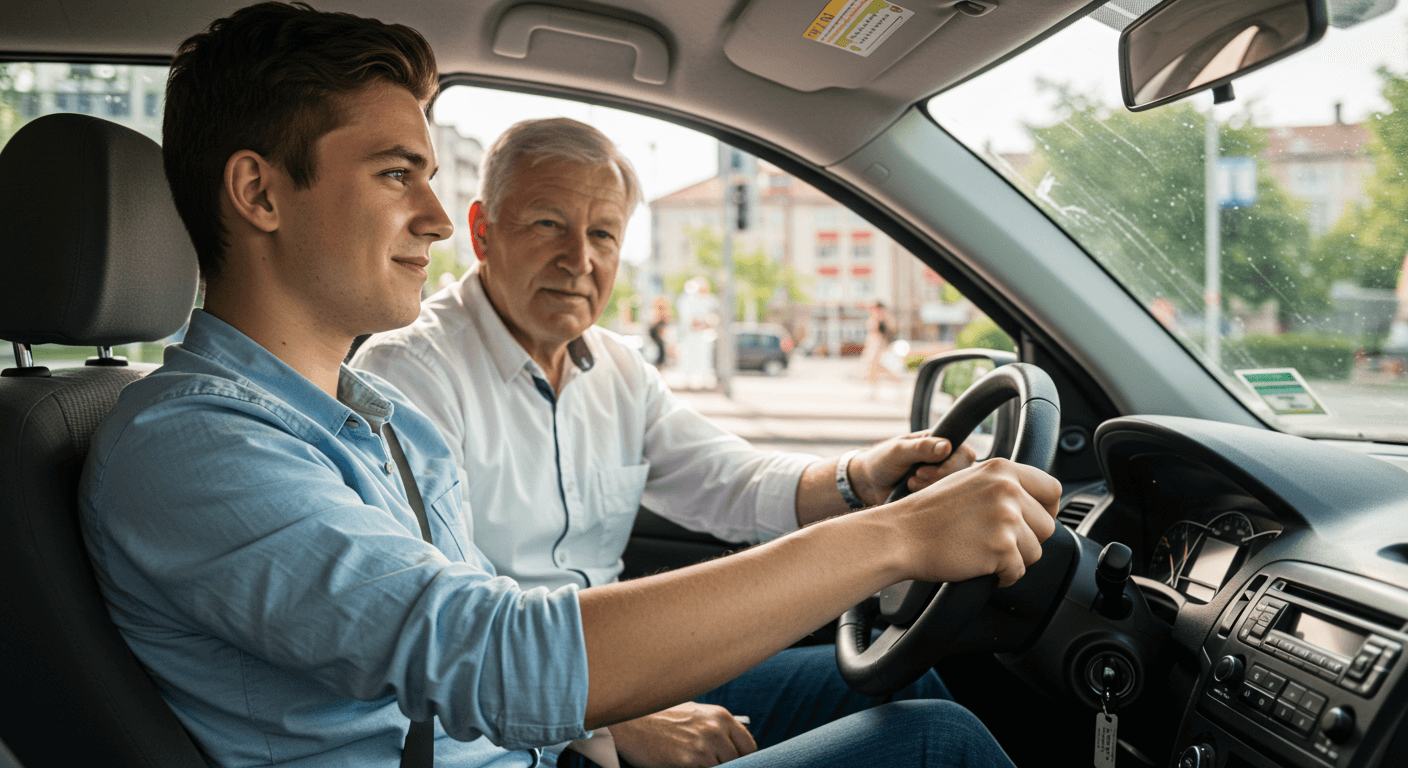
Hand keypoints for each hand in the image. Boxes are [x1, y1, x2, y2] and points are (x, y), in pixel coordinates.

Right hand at [609, 702, 756, 767]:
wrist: (630, 724)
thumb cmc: (659, 719)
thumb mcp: (693, 714)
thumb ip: (715, 728)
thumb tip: (731, 748)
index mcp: (721, 716)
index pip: (749, 745)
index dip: (745, 758)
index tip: (738, 764)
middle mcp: (716, 729)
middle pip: (739, 761)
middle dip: (728, 766)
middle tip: (712, 764)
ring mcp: (704, 746)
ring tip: (698, 764)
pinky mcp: (690, 761)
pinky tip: (688, 766)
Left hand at [847, 431, 977, 506]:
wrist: (868, 484)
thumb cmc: (882, 461)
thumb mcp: (898, 451)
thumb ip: (920, 448)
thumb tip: (946, 446)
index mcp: (940, 443)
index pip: (964, 454)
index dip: (950, 466)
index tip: (924, 470)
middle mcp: (946, 462)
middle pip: (962, 475)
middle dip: (937, 479)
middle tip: (916, 475)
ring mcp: (942, 480)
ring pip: (953, 491)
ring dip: (930, 489)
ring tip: (910, 483)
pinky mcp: (935, 496)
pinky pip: (942, 503)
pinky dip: (928, 501)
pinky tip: (912, 494)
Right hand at [886, 457, 1060, 587]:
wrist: (900, 536)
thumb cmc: (927, 514)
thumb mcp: (968, 481)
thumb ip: (1002, 485)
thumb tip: (1033, 502)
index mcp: (1002, 470)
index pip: (1052, 489)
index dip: (1046, 510)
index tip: (1033, 521)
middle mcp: (1008, 489)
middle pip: (1047, 525)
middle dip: (1027, 539)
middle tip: (996, 540)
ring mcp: (1006, 518)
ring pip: (1036, 551)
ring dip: (1014, 558)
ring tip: (983, 551)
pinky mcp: (1002, 547)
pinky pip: (1018, 571)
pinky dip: (1002, 576)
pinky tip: (980, 565)